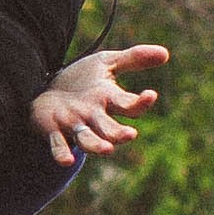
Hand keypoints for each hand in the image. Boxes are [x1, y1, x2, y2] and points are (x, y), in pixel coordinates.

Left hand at [29, 43, 169, 163]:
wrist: (47, 91)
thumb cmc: (82, 81)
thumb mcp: (106, 63)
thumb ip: (134, 58)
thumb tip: (166, 53)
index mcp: (109, 101)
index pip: (129, 106)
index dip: (141, 102)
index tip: (150, 95)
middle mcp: (94, 117)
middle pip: (110, 129)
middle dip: (119, 133)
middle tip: (130, 135)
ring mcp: (74, 125)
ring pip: (87, 140)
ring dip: (97, 145)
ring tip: (108, 149)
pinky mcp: (53, 130)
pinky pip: (59, 145)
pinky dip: (62, 153)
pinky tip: (67, 161)